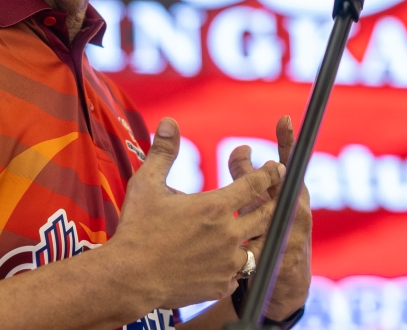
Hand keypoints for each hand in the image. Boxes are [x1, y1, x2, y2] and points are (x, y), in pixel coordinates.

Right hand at [111, 118, 284, 310]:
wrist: (129, 278)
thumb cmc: (137, 229)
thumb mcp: (147, 184)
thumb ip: (164, 152)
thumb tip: (170, 121)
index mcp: (216, 207)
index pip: (255, 184)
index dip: (268, 173)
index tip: (275, 167)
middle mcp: (228, 234)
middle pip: (267, 215)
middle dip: (274, 201)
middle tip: (278, 192)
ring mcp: (227, 263)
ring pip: (259, 246)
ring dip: (261, 235)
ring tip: (261, 227)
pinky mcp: (221, 284)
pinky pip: (242, 272)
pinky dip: (241, 263)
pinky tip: (236, 257)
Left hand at [228, 116, 311, 320]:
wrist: (282, 283)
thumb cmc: (265, 232)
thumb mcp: (256, 202)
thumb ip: (247, 176)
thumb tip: (242, 149)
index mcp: (290, 193)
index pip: (290, 162)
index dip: (287, 140)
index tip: (283, 118)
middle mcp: (297, 211)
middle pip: (280, 188)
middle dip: (263, 181)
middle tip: (254, 175)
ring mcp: (294, 237)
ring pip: (270, 219)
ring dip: (252, 219)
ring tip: (237, 224)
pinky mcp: (285, 262)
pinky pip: (262, 251)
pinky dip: (247, 250)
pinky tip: (235, 253)